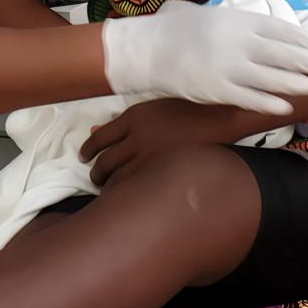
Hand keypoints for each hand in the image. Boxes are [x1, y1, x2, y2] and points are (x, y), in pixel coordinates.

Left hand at [80, 98, 239, 185]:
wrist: (222, 119)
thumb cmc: (188, 111)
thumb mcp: (154, 109)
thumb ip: (127, 122)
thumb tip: (94, 130)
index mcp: (135, 116)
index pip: (100, 138)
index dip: (88, 150)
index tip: (85, 157)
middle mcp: (138, 137)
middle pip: (105, 161)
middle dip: (97, 173)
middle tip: (95, 178)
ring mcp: (152, 157)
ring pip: (118, 178)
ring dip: (109, 187)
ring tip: (108, 191)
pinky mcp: (165, 172)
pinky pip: (137, 188)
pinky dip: (126, 194)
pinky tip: (126, 197)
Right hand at [102, 0, 307, 114]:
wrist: (149, 50)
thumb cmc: (176, 29)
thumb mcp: (209, 13)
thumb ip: (235, 20)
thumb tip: (262, 27)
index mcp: (237, 20)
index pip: (279, 29)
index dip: (301, 39)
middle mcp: (238, 42)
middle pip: (282, 53)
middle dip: (304, 61)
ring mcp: (230, 67)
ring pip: (272, 78)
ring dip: (294, 83)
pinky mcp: (220, 90)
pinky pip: (252, 98)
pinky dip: (270, 103)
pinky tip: (284, 106)